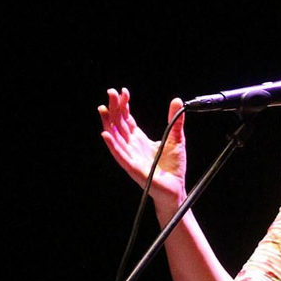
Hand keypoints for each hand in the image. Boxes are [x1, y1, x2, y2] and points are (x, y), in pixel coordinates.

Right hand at [98, 88, 186, 219]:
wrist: (176, 188)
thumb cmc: (173, 167)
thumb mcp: (176, 138)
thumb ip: (175, 120)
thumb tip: (177, 100)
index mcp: (139, 140)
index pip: (127, 119)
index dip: (124, 105)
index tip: (122, 92)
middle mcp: (132, 147)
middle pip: (119, 124)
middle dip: (114, 108)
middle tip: (111, 92)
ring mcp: (131, 157)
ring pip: (115, 137)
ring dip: (108, 123)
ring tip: (103, 109)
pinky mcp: (133, 168)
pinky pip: (120, 155)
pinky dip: (112, 145)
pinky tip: (105, 134)